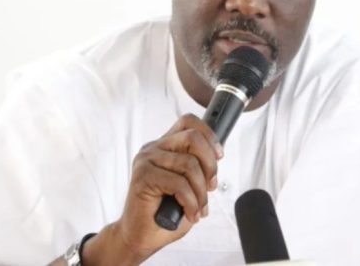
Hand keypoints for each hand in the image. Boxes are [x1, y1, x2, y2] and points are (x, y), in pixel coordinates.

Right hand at [82, 113, 222, 265]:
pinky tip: (191, 213)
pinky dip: (191, 202)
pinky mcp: (142, 176)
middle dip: (210, 164)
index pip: (189, 122)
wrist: (141, 237)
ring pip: (189, 164)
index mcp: (165, 146)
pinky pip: (179, 184)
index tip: (219, 156)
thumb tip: (216, 156)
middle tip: (210, 186)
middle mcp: (154, 148)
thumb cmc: (166, 212)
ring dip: (201, 191)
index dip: (209, 134)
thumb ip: (199, 167)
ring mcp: (146, 160)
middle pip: (193, 138)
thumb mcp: (190, 185)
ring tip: (199, 208)